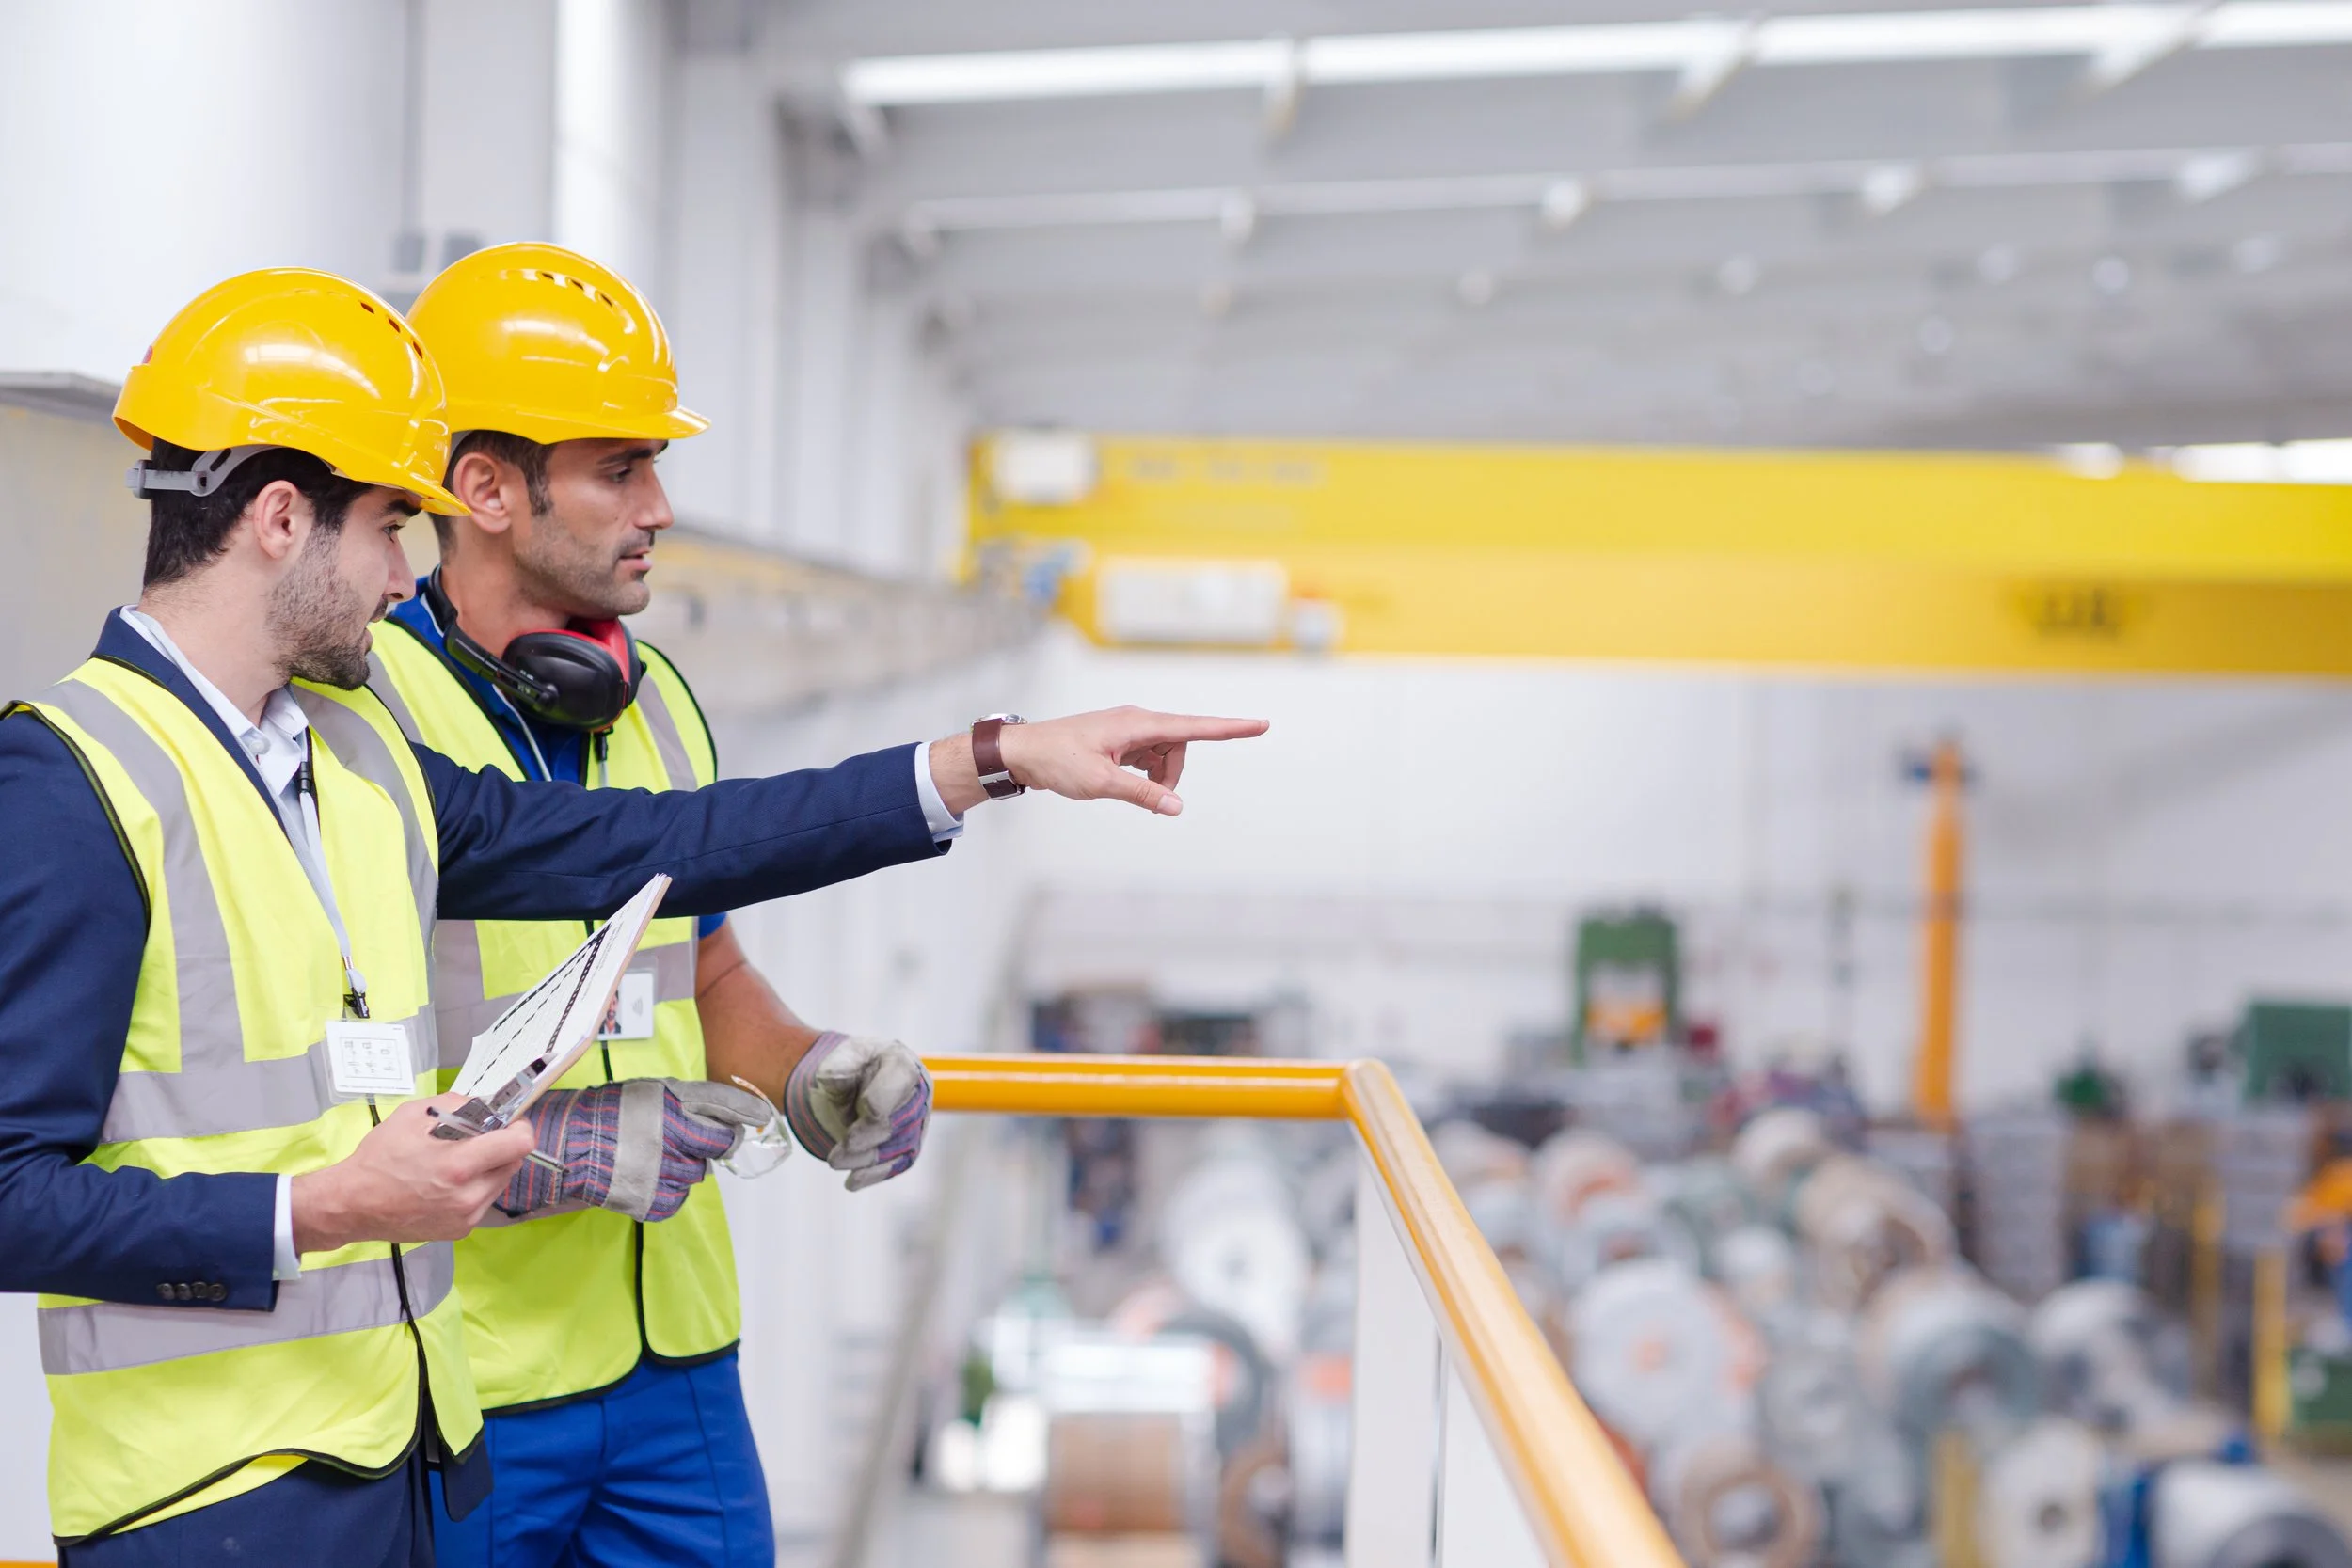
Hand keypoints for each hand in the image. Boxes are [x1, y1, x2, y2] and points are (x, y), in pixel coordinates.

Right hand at [291, 1094, 535, 1252]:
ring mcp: (466, 1217)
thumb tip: (485, 1105)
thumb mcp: (414, 1115)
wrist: (352, 1203)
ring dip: (490, 1168)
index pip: (520, 1143)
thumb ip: (456, 1105)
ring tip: (459, 1162)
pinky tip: (449, 1184)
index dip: (518, 1127)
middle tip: (479, 1139)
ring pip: (500, 1182)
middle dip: (502, 1146)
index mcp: (459, 1165)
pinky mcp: (460, 1231)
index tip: (507, 1122)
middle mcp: (469, 1196)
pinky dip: (475, 1188)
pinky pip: (483, 1201)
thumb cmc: (380, 1157)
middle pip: (513, 1162)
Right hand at [499, 1078, 772, 1221]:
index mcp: (673, 1102)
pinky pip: (678, 1199)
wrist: (565, 1146)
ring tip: (654, 1156)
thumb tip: (739, 1113)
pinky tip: (648, 1177)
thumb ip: (695, 1100)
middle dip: (713, 1143)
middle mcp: (673, 1135)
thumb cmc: (608, 1113)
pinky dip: (668, 1191)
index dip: (747, 1112)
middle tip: (689, 1140)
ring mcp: (663, 1170)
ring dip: (684, 1166)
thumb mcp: (654, 1091)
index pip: (727, 1106)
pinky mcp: (652, 1200)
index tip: (759, 1117)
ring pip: (697, 1172)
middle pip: (721, 1144)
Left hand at [783, 1034, 931, 1190]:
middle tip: (840, 1147)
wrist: (860, 1082)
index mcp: (902, 1064)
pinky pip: (898, 1163)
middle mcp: (916, 1095)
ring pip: (897, 1148)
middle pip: (898, 1121)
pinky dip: (875, 1174)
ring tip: (835, 1162)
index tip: (865, 1112)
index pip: (898, 1083)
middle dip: (867, 1137)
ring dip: (866, 1160)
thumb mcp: (844, 1056)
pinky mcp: (909, 1145)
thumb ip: (839, 1065)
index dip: (880, 1101)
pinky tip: (853, 1181)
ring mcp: (916, 1122)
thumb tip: (835, 1082)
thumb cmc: (856, 1067)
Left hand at [929, 707, 1268, 816]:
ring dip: (1157, 777)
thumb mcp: (1101, 783)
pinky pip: (1148, 757)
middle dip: (1173, 776)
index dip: (1230, 728)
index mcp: (1138, 724)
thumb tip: (1177, 806)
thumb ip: (1143, 794)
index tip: (1260, 725)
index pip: (1194, 727)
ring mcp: (1129, 730)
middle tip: (1151, 799)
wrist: (1023, 752)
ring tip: (1125, 789)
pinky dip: (1144, 774)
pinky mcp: (1120, 740)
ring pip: (1164, 755)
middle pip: (1179, 747)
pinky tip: (1121, 782)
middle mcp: (1138, 721)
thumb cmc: (1057, 761)